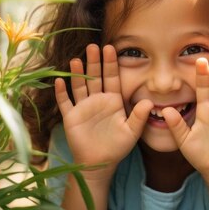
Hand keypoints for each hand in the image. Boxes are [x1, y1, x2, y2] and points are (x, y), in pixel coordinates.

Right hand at [55, 44, 151, 179]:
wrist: (99, 163)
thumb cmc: (117, 147)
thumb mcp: (132, 132)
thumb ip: (139, 117)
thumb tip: (148, 102)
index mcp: (113, 101)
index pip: (112, 78)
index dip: (111, 64)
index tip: (110, 48)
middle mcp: (97, 100)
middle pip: (95, 77)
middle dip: (94, 62)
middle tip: (93, 46)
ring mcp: (83, 107)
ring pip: (79, 86)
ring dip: (77, 74)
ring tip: (76, 60)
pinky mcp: (71, 117)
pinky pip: (65, 102)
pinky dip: (62, 92)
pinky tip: (60, 80)